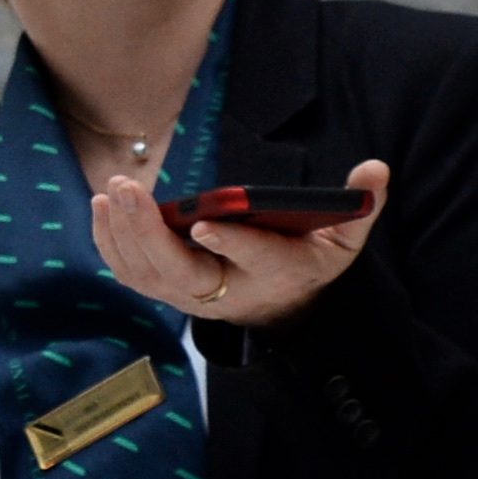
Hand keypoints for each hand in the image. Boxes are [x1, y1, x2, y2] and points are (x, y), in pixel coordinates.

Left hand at [91, 159, 391, 327]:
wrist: (282, 307)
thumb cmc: (310, 261)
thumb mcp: (343, 240)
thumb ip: (359, 208)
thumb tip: (376, 170)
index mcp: (275, 271)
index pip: (253, 259)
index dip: (231, 242)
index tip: (205, 220)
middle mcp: (228, 290)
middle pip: (182, 271)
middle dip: (150, 233)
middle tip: (127, 190)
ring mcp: (193, 296)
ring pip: (149, 274)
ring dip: (123, 234)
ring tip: (109, 192)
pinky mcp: (168, 291)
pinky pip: (133, 274)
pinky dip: (112, 244)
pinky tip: (101, 207)